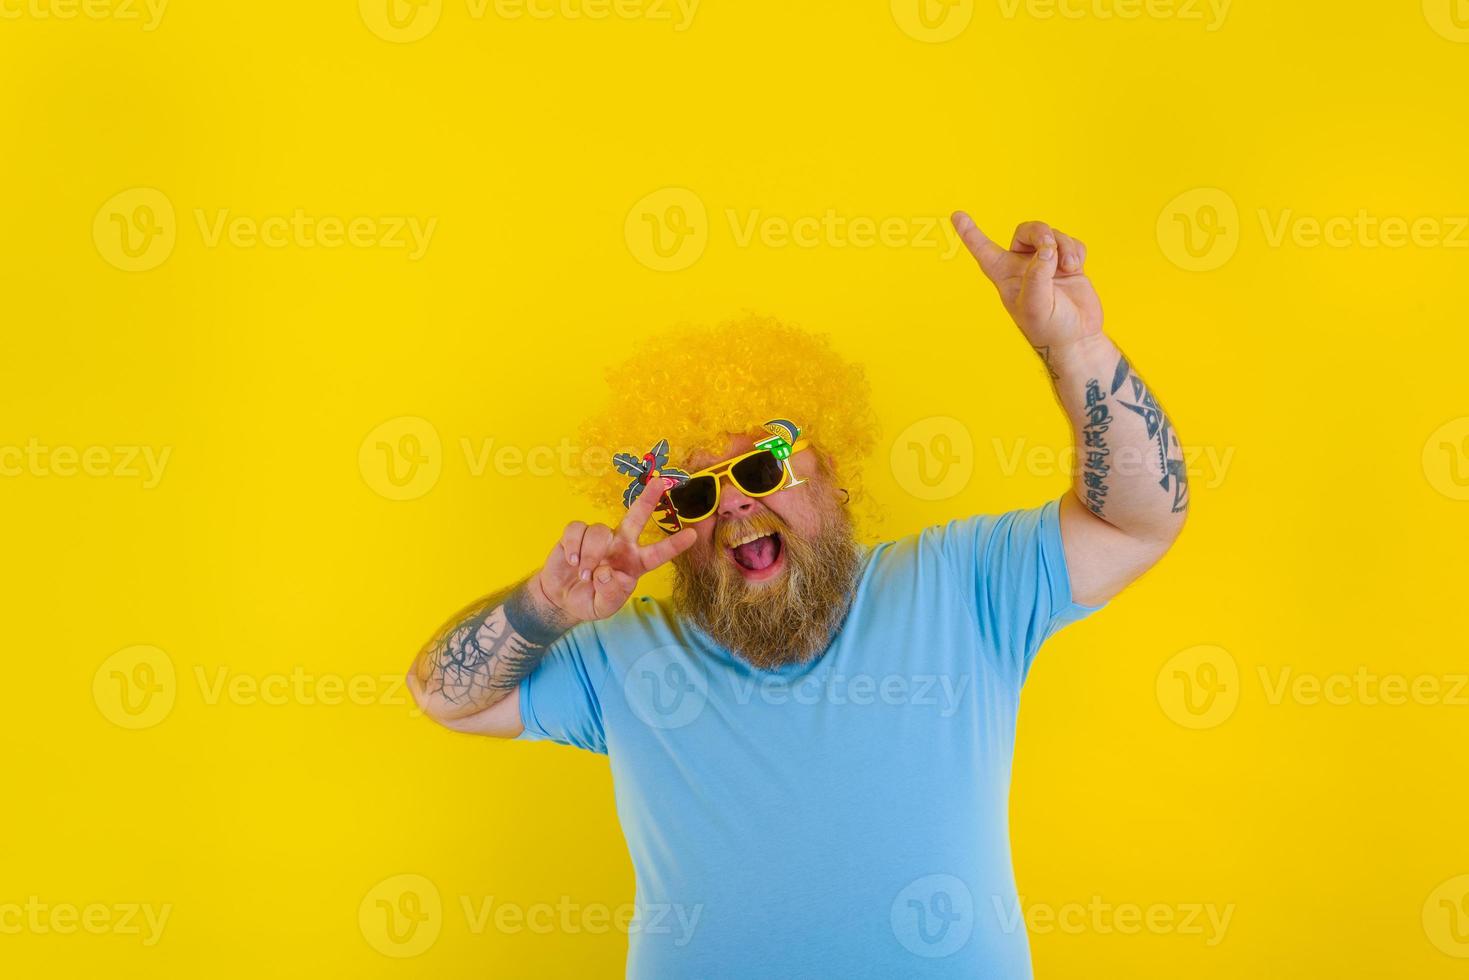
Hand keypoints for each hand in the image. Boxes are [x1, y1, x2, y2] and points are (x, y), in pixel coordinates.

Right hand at [533, 477, 697, 623]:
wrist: (561, 597)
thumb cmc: (590, 600)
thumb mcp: (603, 607)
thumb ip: (611, 594)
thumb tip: (609, 574)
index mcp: (634, 564)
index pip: (658, 554)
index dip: (674, 545)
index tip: (693, 535)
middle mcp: (620, 545)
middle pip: (636, 517)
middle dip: (648, 499)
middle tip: (661, 482)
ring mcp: (599, 537)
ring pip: (599, 531)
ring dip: (589, 555)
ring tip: (583, 575)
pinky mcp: (577, 533)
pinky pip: (577, 529)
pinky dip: (573, 547)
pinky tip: (571, 561)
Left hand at [951, 212, 1103, 356]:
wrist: (1078, 338)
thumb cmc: (1050, 328)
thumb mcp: (1036, 306)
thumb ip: (1037, 276)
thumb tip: (1046, 250)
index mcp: (1005, 276)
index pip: (984, 250)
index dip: (970, 233)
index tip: (956, 215)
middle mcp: (1022, 266)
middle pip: (1027, 230)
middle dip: (1041, 232)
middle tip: (1051, 246)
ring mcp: (1046, 264)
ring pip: (1052, 235)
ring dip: (1064, 245)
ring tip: (1069, 267)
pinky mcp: (1066, 264)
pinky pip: (1070, 242)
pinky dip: (1076, 250)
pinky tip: (1076, 268)